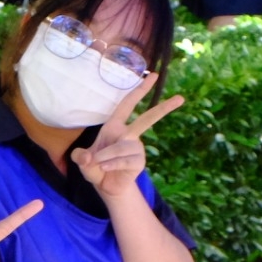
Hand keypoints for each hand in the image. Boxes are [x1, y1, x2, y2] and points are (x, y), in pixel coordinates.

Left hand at [70, 73, 183, 201]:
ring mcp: (136, 147)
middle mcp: (128, 134)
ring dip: (105, 156)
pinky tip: (107, 169)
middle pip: (148, 118)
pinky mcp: (139, 161)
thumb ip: (80, 157)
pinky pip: (124, 160)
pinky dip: (112, 165)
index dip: (139, 90)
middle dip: (163, 108)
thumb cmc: (95, 167)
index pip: (127, 104)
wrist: (106, 186)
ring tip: (99, 164)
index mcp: (115, 127)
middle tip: (181, 98)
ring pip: (121, 148)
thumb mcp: (82, 161)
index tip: (153, 76)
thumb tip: (89, 157)